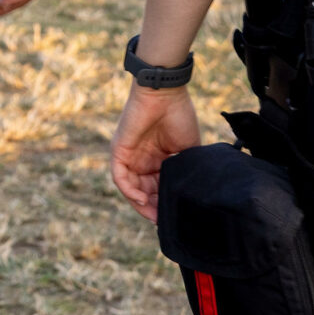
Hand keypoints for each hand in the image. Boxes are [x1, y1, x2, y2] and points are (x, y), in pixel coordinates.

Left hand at [108, 80, 202, 220]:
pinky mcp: (119, 151)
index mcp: (156, 160)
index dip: (166, 204)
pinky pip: (120, 177)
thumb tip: (194, 195)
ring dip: (141, 205)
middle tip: (166, 221)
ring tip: (155, 216)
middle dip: (154, 209)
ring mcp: (129, 156)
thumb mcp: (188, 150)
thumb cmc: (179, 115)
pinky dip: (130, 191)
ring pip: (131, 189)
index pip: (158, 189)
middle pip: (144, 192)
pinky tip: (142, 200)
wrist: (165, 93)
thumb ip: (186, 171)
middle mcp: (140, 161)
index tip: (176, 217)